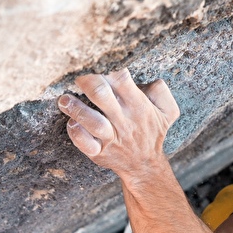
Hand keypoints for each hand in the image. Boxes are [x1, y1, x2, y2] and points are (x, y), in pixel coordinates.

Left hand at [57, 68, 179, 179]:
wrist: (145, 165)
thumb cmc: (152, 132)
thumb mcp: (168, 111)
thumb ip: (162, 92)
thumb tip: (149, 79)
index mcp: (139, 106)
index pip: (121, 79)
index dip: (107, 69)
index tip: (99, 66)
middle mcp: (123, 120)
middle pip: (101, 94)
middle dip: (87, 81)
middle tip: (78, 78)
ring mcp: (111, 138)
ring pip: (90, 120)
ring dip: (75, 107)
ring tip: (64, 99)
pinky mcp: (99, 152)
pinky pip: (84, 143)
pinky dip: (75, 132)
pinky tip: (71, 123)